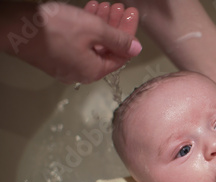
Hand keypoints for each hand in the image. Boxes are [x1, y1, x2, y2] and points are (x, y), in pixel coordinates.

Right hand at [6, 1, 140, 83]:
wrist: (12, 25)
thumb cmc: (51, 29)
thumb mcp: (94, 30)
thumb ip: (118, 40)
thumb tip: (135, 49)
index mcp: (93, 71)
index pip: (120, 55)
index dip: (129, 34)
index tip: (131, 16)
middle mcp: (79, 72)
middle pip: (106, 49)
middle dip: (115, 27)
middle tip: (120, 9)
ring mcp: (65, 64)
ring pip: (91, 43)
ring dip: (101, 24)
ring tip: (105, 6)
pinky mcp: (53, 53)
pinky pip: (76, 42)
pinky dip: (85, 27)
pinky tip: (89, 11)